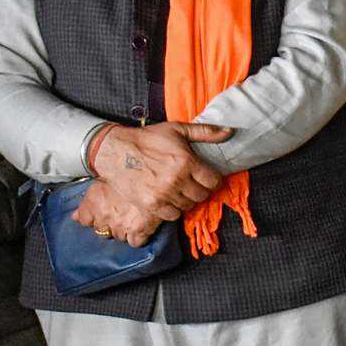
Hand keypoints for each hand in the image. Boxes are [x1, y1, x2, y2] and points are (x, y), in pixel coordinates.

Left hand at [72, 180, 163, 246]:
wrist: (151, 172)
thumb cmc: (127, 171)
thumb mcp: (103, 181)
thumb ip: (87, 203)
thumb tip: (74, 217)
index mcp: (93, 203)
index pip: (85, 220)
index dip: (94, 218)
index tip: (101, 214)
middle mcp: (104, 217)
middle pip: (103, 230)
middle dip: (111, 224)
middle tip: (122, 213)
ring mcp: (121, 225)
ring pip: (119, 236)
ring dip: (125, 229)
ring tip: (135, 217)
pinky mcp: (139, 230)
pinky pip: (136, 242)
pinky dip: (139, 237)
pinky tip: (144, 227)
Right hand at [91, 123, 232, 220]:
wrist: (115, 151)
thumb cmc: (148, 138)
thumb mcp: (177, 129)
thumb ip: (205, 132)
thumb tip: (231, 131)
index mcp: (186, 162)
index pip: (214, 181)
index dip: (213, 180)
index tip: (207, 178)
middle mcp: (177, 180)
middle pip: (202, 195)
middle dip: (201, 190)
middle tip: (193, 183)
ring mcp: (163, 194)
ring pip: (188, 206)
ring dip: (187, 199)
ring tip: (180, 189)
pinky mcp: (151, 205)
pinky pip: (172, 215)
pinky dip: (174, 209)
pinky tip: (169, 198)